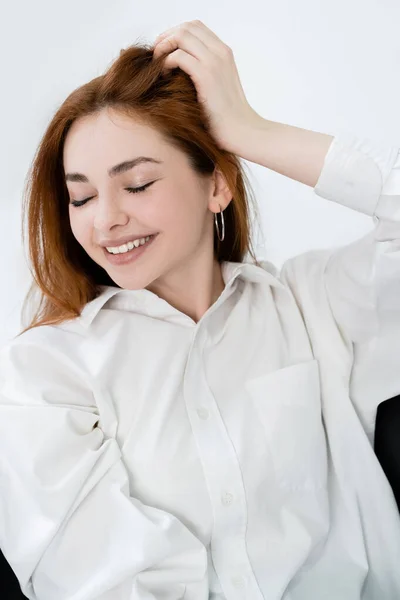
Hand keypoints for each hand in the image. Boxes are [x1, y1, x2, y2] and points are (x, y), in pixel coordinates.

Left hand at [152, 20, 260, 153]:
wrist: (243, 131)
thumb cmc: (228, 118)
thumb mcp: (219, 87)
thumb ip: (205, 72)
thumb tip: (181, 69)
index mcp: (224, 53)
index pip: (196, 27)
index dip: (175, 34)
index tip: (165, 50)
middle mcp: (220, 52)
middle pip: (187, 27)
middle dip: (166, 37)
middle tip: (156, 55)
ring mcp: (214, 62)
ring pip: (181, 36)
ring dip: (164, 47)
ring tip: (158, 65)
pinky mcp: (206, 76)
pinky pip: (178, 56)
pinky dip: (166, 62)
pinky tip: (164, 76)